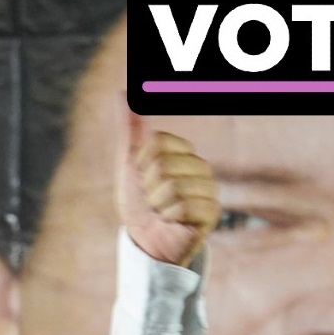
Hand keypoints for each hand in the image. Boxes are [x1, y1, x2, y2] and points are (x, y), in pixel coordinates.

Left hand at [118, 111, 217, 266]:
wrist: (145, 241)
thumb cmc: (138, 203)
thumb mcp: (129, 163)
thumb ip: (129, 128)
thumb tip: (121, 93)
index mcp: (183, 152)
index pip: (158, 141)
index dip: (142, 162)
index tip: (144, 177)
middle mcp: (200, 167)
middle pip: (164, 163)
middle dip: (148, 186)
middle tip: (153, 199)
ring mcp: (209, 189)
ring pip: (173, 185)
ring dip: (158, 204)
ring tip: (163, 212)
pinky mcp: (212, 212)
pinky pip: (184, 205)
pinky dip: (170, 216)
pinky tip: (174, 222)